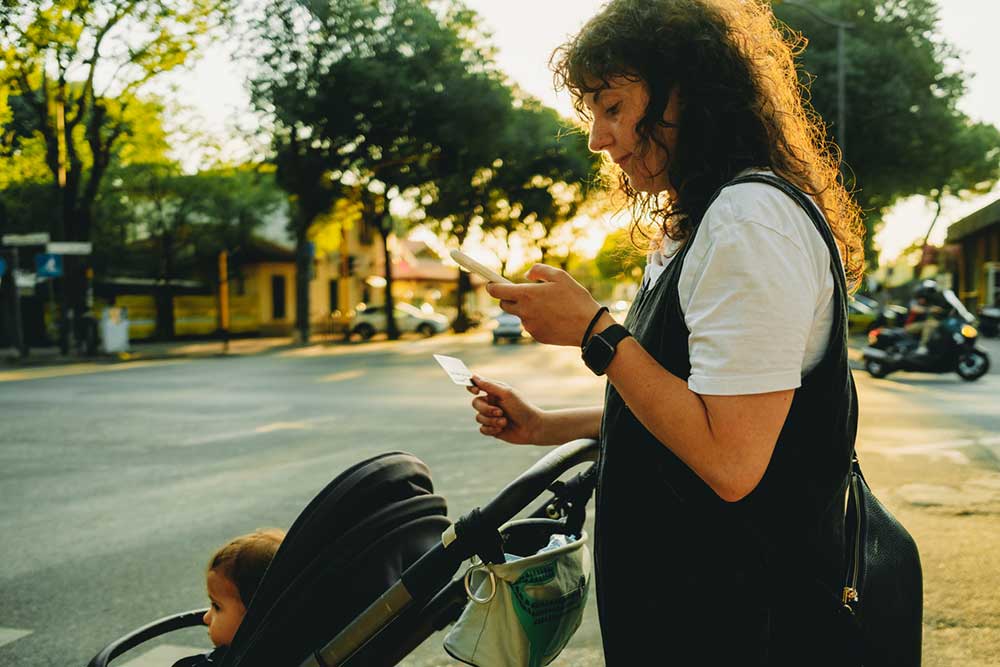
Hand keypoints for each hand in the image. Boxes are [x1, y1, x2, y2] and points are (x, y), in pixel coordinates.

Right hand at [466, 375, 545, 443]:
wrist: (532, 427)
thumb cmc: (522, 408)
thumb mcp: (507, 393)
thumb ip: (489, 385)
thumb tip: (474, 376)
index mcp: (494, 392)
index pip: (476, 386)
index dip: (472, 387)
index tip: (476, 391)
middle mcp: (491, 403)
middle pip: (475, 403)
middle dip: (486, 409)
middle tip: (500, 412)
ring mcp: (491, 416)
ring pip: (478, 418)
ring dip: (492, 421)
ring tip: (504, 422)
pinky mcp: (492, 429)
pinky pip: (482, 429)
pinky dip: (491, 429)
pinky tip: (502, 429)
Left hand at [485, 264, 601, 346]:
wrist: (589, 327)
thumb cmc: (576, 299)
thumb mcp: (560, 276)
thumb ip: (538, 271)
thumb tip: (525, 276)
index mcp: (527, 295)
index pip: (497, 291)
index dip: (491, 286)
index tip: (491, 283)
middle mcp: (524, 312)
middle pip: (504, 305)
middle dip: (508, 298)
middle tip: (523, 293)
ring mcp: (529, 326)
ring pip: (519, 315)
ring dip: (526, 309)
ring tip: (548, 306)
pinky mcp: (536, 336)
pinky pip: (530, 325)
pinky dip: (536, 320)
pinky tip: (553, 317)